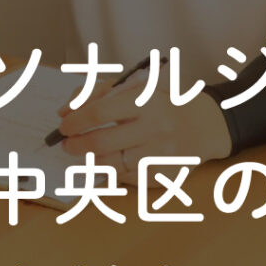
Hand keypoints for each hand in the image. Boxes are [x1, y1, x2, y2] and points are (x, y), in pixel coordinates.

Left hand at [55, 74, 231, 184]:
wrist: (202, 125)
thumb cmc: (160, 103)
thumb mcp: (133, 87)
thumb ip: (96, 94)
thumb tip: (65, 112)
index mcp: (146, 101)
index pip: (100, 112)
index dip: (76, 120)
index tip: (63, 125)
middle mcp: (155, 128)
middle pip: (101, 142)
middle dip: (76, 144)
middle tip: (66, 143)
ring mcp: (161, 155)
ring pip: (110, 164)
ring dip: (89, 160)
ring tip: (85, 152)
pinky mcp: (164, 176)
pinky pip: (126, 178)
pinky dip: (111, 170)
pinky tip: (110, 161)